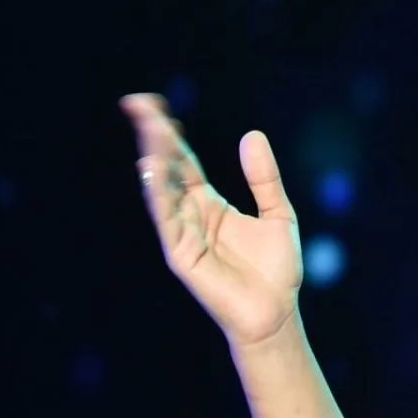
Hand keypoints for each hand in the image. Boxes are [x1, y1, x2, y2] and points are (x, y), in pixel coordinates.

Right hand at [121, 93, 302, 350]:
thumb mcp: (278, 214)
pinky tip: (154, 169)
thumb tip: (251, 135)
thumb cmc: (277, 271)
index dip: (169, 134)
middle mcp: (191, 216)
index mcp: (209, 204)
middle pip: (166, 169)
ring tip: (150, 129)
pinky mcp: (182, 255)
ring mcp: (183, 235)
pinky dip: (159, 194)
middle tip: (138, 104)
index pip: (182, 162)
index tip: (154, 105)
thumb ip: (264, 178)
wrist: (277, 313)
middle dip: (152, 137)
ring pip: (162, 190)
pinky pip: (167, 219)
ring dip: (155, 159)